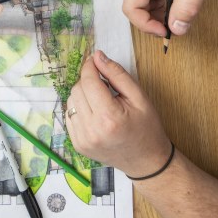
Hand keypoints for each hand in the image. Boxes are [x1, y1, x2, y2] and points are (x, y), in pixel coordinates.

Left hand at [65, 50, 172, 177]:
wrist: (146, 160)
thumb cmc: (146, 127)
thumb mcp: (139, 97)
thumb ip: (117, 74)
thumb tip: (97, 56)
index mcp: (109, 117)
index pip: (89, 82)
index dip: (90, 67)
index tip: (94, 60)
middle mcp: (92, 130)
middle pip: (77, 90)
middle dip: (88, 81)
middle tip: (105, 85)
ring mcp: (82, 140)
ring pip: (71, 102)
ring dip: (83, 95)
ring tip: (102, 101)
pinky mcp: (78, 145)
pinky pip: (70, 116)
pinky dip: (80, 109)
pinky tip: (96, 113)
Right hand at [123, 0, 217, 36]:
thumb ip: (187, 4)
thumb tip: (176, 30)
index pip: (131, 8)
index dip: (146, 25)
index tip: (167, 32)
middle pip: (136, 10)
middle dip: (154, 22)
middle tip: (178, 25)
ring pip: (145, 8)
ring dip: (161, 16)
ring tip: (183, 11)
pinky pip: (154, 2)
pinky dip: (166, 9)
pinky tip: (181, 3)